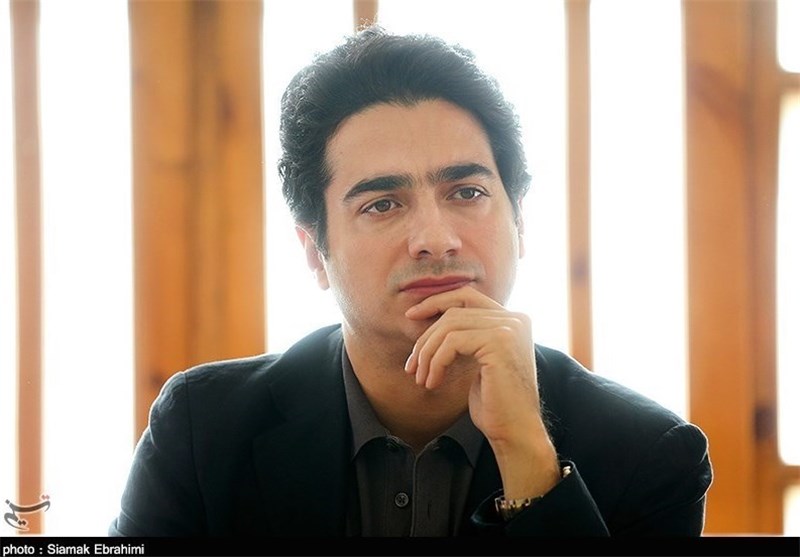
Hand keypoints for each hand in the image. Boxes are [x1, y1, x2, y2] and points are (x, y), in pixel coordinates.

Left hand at [404, 285, 560, 498]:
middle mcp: (515, 318)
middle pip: (454, 312)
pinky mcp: (499, 342)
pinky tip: (433, 382)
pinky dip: (436, 362)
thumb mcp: (479, 361)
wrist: (515, 431)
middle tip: (411, 365)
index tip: (411, 316)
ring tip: (421, 378)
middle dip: (426, 337)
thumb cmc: (495, 403)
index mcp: (513, 320)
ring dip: (428, 353)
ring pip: (449, 327)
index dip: (436, 302)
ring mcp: (509, 328)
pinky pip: (452, 342)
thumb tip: (429, 318)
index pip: (466, 296)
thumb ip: (466, 337)